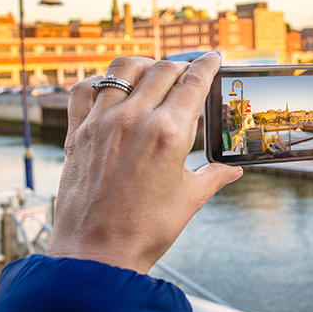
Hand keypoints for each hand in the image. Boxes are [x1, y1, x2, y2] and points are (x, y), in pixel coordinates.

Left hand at [47, 54, 242, 273]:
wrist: (95, 254)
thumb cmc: (145, 230)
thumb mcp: (189, 200)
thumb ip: (214, 176)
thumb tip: (234, 170)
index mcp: (169, 134)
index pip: (194, 82)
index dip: (207, 65)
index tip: (213, 58)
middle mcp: (134, 119)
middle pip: (163, 69)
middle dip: (182, 65)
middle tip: (189, 72)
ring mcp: (102, 122)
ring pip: (124, 68)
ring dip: (145, 64)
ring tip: (153, 72)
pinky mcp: (78, 132)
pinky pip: (84, 89)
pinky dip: (100, 81)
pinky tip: (112, 89)